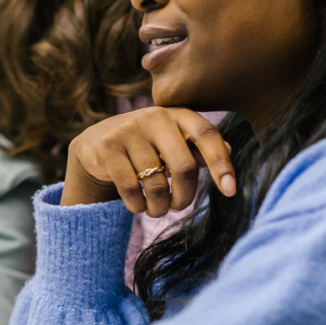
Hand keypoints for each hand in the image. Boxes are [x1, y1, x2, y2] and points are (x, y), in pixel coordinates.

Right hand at [63, 107, 235, 213]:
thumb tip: (230, 150)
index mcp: (177, 114)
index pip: (207, 135)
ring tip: (156, 210)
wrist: (96, 145)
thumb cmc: (145, 147)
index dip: (220, 163)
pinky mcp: (107, 146)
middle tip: (178, 208)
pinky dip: (137, 206)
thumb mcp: (172, 144)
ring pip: (156, 182)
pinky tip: (137, 206)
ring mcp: (128, 130)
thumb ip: (197, 148)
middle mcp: (154, 116)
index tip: (230, 191)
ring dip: (159, 207)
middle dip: (184, 197)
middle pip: (183, 166)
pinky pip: (130, 188)